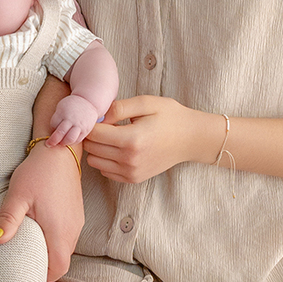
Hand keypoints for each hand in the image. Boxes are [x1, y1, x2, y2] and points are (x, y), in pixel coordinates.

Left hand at [0, 144, 83, 280]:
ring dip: (49, 252)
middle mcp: (73, 230)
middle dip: (44, 267)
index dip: (44, 277)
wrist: (60, 150)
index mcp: (60, 231)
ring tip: (27, 249)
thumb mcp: (18, 196)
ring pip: (65, 249)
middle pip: (62, 261)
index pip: (58, 269)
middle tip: (22, 264)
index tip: (26, 274)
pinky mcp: (76, 214)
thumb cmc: (38, 172)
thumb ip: (8, 220)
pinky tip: (38, 231)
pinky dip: (54, 240)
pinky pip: (67, 236)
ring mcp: (77, 222)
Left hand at [48, 92, 100, 147]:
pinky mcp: (85, 130)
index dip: (52, 128)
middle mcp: (71, 119)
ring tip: (60, 143)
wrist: (88, 101)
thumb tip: (52, 132)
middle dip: (53, 140)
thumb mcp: (61, 106)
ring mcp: (79, 125)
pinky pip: (77, 140)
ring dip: (63, 143)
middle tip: (48, 144)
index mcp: (63, 112)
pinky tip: (68, 141)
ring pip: (70, 139)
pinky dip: (71, 142)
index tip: (53, 129)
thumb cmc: (71, 105)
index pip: (53, 124)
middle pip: (60, 133)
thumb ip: (57, 118)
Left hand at [83, 97, 214, 183]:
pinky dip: (106, 160)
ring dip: (97, 148)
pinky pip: (105, 171)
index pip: (93, 134)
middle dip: (92, 134)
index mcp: (131, 140)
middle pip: (91, 148)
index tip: (98, 115)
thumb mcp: (146, 103)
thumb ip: (119, 107)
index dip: (91, 122)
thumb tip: (98, 116)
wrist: (191, 139)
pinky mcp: (133, 178)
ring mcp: (131, 172)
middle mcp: (129, 160)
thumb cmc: (170, 117)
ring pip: (94, 161)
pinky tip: (118, 148)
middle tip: (105, 123)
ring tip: (111, 136)